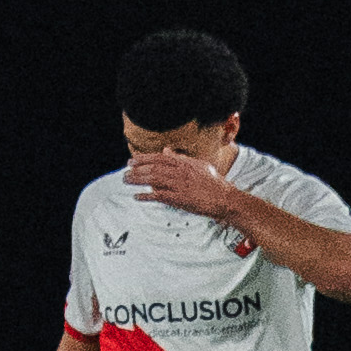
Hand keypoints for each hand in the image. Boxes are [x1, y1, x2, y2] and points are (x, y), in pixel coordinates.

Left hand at [120, 144, 238, 222]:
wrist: (225, 198)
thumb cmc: (213, 183)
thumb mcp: (198, 165)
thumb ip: (181, 158)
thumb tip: (166, 151)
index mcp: (184, 163)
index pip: (159, 158)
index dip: (143, 159)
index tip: (131, 161)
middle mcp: (180, 172)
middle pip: (153, 168)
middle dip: (136, 170)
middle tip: (125, 173)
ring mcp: (179, 185)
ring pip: (153, 180)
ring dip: (137, 180)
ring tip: (127, 181)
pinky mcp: (180, 199)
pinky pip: (159, 196)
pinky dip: (146, 196)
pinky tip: (137, 197)